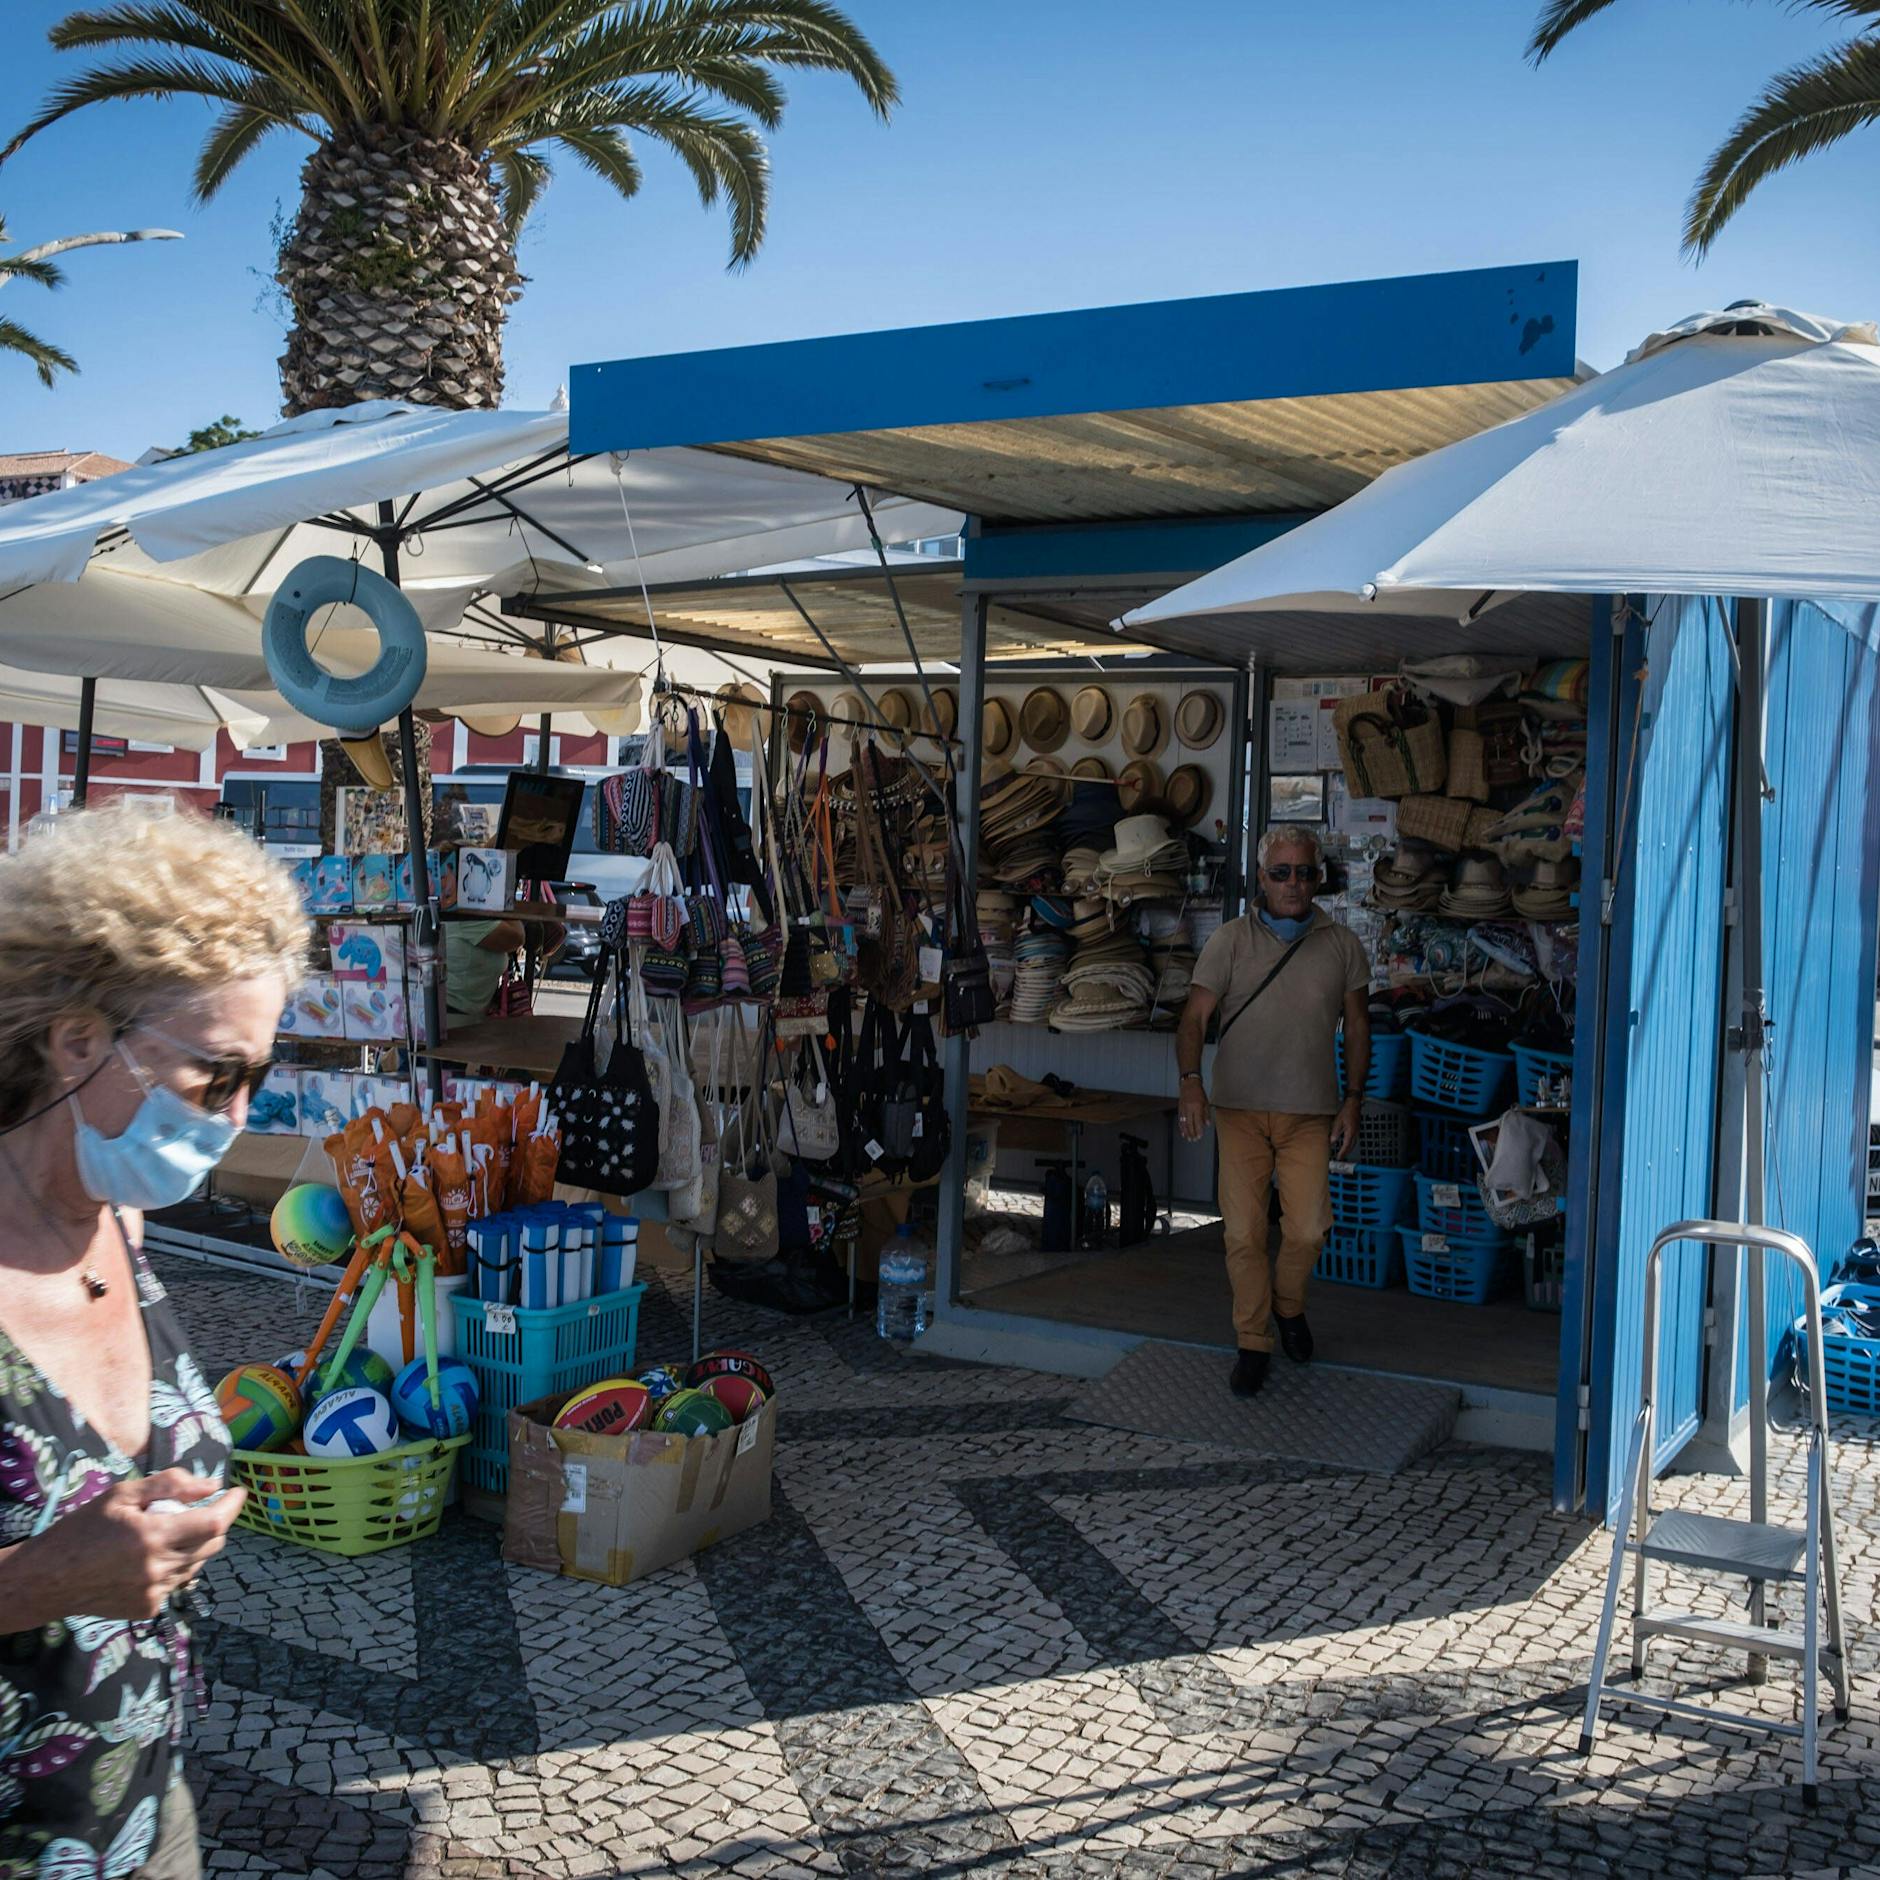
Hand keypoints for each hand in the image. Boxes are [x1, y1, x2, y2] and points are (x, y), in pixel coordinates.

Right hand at [40, 1472, 245, 1620]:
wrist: (47, 1579)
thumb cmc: (83, 1529)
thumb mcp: (121, 1494)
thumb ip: (169, 1484)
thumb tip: (212, 1484)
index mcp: (153, 1536)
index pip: (214, 1523)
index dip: (232, 1506)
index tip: (239, 1491)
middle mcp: (158, 1568)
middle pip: (212, 1544)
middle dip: (215, 1523)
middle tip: (199, 1509)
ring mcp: (154, 1593)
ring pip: (197, 1565)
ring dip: (195, 1546)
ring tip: (168, 1533)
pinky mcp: (147, 1609)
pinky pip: (177, 1583)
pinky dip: (175, 1567)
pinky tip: (150, 1559)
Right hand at [1178, 1081, 1209, 1141]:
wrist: (1189, 1084)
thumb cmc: (1199, 1092)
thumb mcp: (1206, 1102)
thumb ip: (1206, 1114)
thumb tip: (1207, 1124)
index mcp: (1197, 1107)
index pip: (1197, 1121)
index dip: (1198, 1130)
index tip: (1199, 1136)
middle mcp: (1189, 1109)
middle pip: (1190, 1124)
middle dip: (1192, 1133)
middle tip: (1194, 1140)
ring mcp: (1183, 1109)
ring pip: (1184, 1123)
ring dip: (1186, 1131)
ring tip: (1188, 1138)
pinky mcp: (1180, 1108)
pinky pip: (1180, 1119)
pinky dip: (1181, 1126)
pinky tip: (1182, 1132)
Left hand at [1329, 1097, 1362, 1159]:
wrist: (1354, 1104)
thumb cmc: (1346, 1111)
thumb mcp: (1338, 1121)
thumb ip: (1335, 1132)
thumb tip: (1332, 1141)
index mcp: (1350, 1132)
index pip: (1346, 1145)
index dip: (1342, 1152)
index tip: (1338, 1157)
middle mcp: (1355, 1133)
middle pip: (1351, 1146)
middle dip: (1346, 1152)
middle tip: (1340, 1157)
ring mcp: (1357, 1131)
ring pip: (1353, 1143)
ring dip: (1348, 1149)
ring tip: (1343, 1152)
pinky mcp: (1356, 1129)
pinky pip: (1354, 1139)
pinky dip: (1350, 1144)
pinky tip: (1347, 1143)